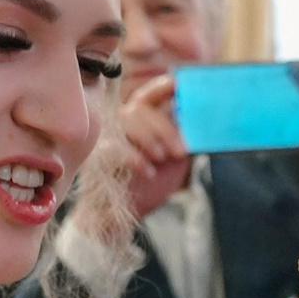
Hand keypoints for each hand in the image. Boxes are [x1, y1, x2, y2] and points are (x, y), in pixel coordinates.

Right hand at [120, 74, 191, 219]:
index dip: (161, 87)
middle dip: (164, 127)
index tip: (177, 84)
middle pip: (141, 107)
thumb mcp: (175, 159)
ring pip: (128, 119)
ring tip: (162, 159)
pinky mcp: (100, 157)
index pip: (148, 96)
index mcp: (141, 121)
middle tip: (179, 151)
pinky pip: (115, 147)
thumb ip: (184, 137)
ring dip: (150, 138)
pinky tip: (148, 170)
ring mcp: (110, 137)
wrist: (122, 214)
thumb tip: (199, 117)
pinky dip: (134, 157)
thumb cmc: (149, 184)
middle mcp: (123, 124)